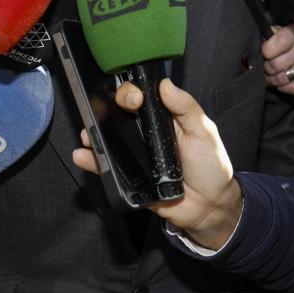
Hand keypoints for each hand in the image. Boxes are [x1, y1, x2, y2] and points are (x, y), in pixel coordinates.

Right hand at [72, 79, 243, 250]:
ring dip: (93, 133)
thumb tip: (165, 84)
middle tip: (106, 114)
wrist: (208, 207)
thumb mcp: (204, 132)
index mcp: (163, 118)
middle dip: (106, 108)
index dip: (132, 92)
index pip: (141, 96)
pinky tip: (83, 156)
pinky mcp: (129, 176)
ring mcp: (135, 154)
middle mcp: (146, 132)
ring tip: (87, 135)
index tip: (133, 99)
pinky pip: (107, 166)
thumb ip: (186, 107)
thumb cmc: (211, 167)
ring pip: (108, 138)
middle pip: (119, 112)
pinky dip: (92, 161)